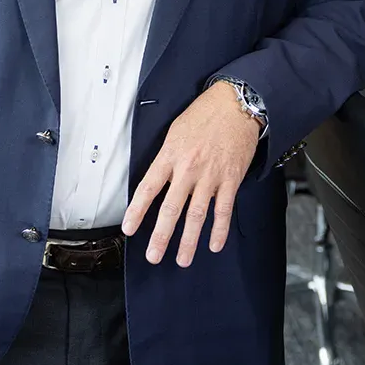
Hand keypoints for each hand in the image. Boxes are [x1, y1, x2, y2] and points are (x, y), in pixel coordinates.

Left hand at [120, 81, 262, 266]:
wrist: (235, 105)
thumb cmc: (204, 115)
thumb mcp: (175, 131)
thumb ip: (166, 158)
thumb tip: (157, 181)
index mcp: (170, 155)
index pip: (148, 188)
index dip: (137, 211)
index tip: (129, 229)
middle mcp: (188, 169)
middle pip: (171, 209)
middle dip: (161, 236)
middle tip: (153, 256)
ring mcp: (210, 176)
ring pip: (197, 215)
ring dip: (189, 241)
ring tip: (182, 260)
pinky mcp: (230, 180)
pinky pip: (224, 210)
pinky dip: (219, 230)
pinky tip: (214, 245)